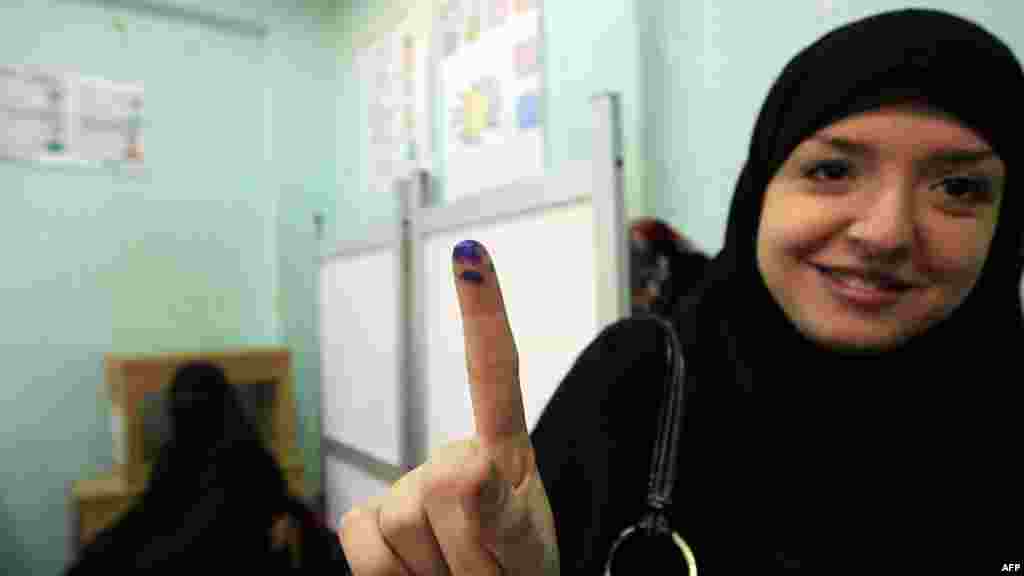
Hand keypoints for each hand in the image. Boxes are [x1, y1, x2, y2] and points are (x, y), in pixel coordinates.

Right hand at [339, 240, 558, 574]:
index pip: (494, 373)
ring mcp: (403, 488)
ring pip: (401, 522)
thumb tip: (465, 463)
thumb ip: (501, 512)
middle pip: (439, 487)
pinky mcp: (365, 518)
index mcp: (503, 452)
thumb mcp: (528, 549)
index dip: (481, 312)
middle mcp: (448, 459)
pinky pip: (362, 543)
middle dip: (470, 552)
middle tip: (486, 575)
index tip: (468, 254)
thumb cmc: (518, 573)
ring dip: (436, 571)